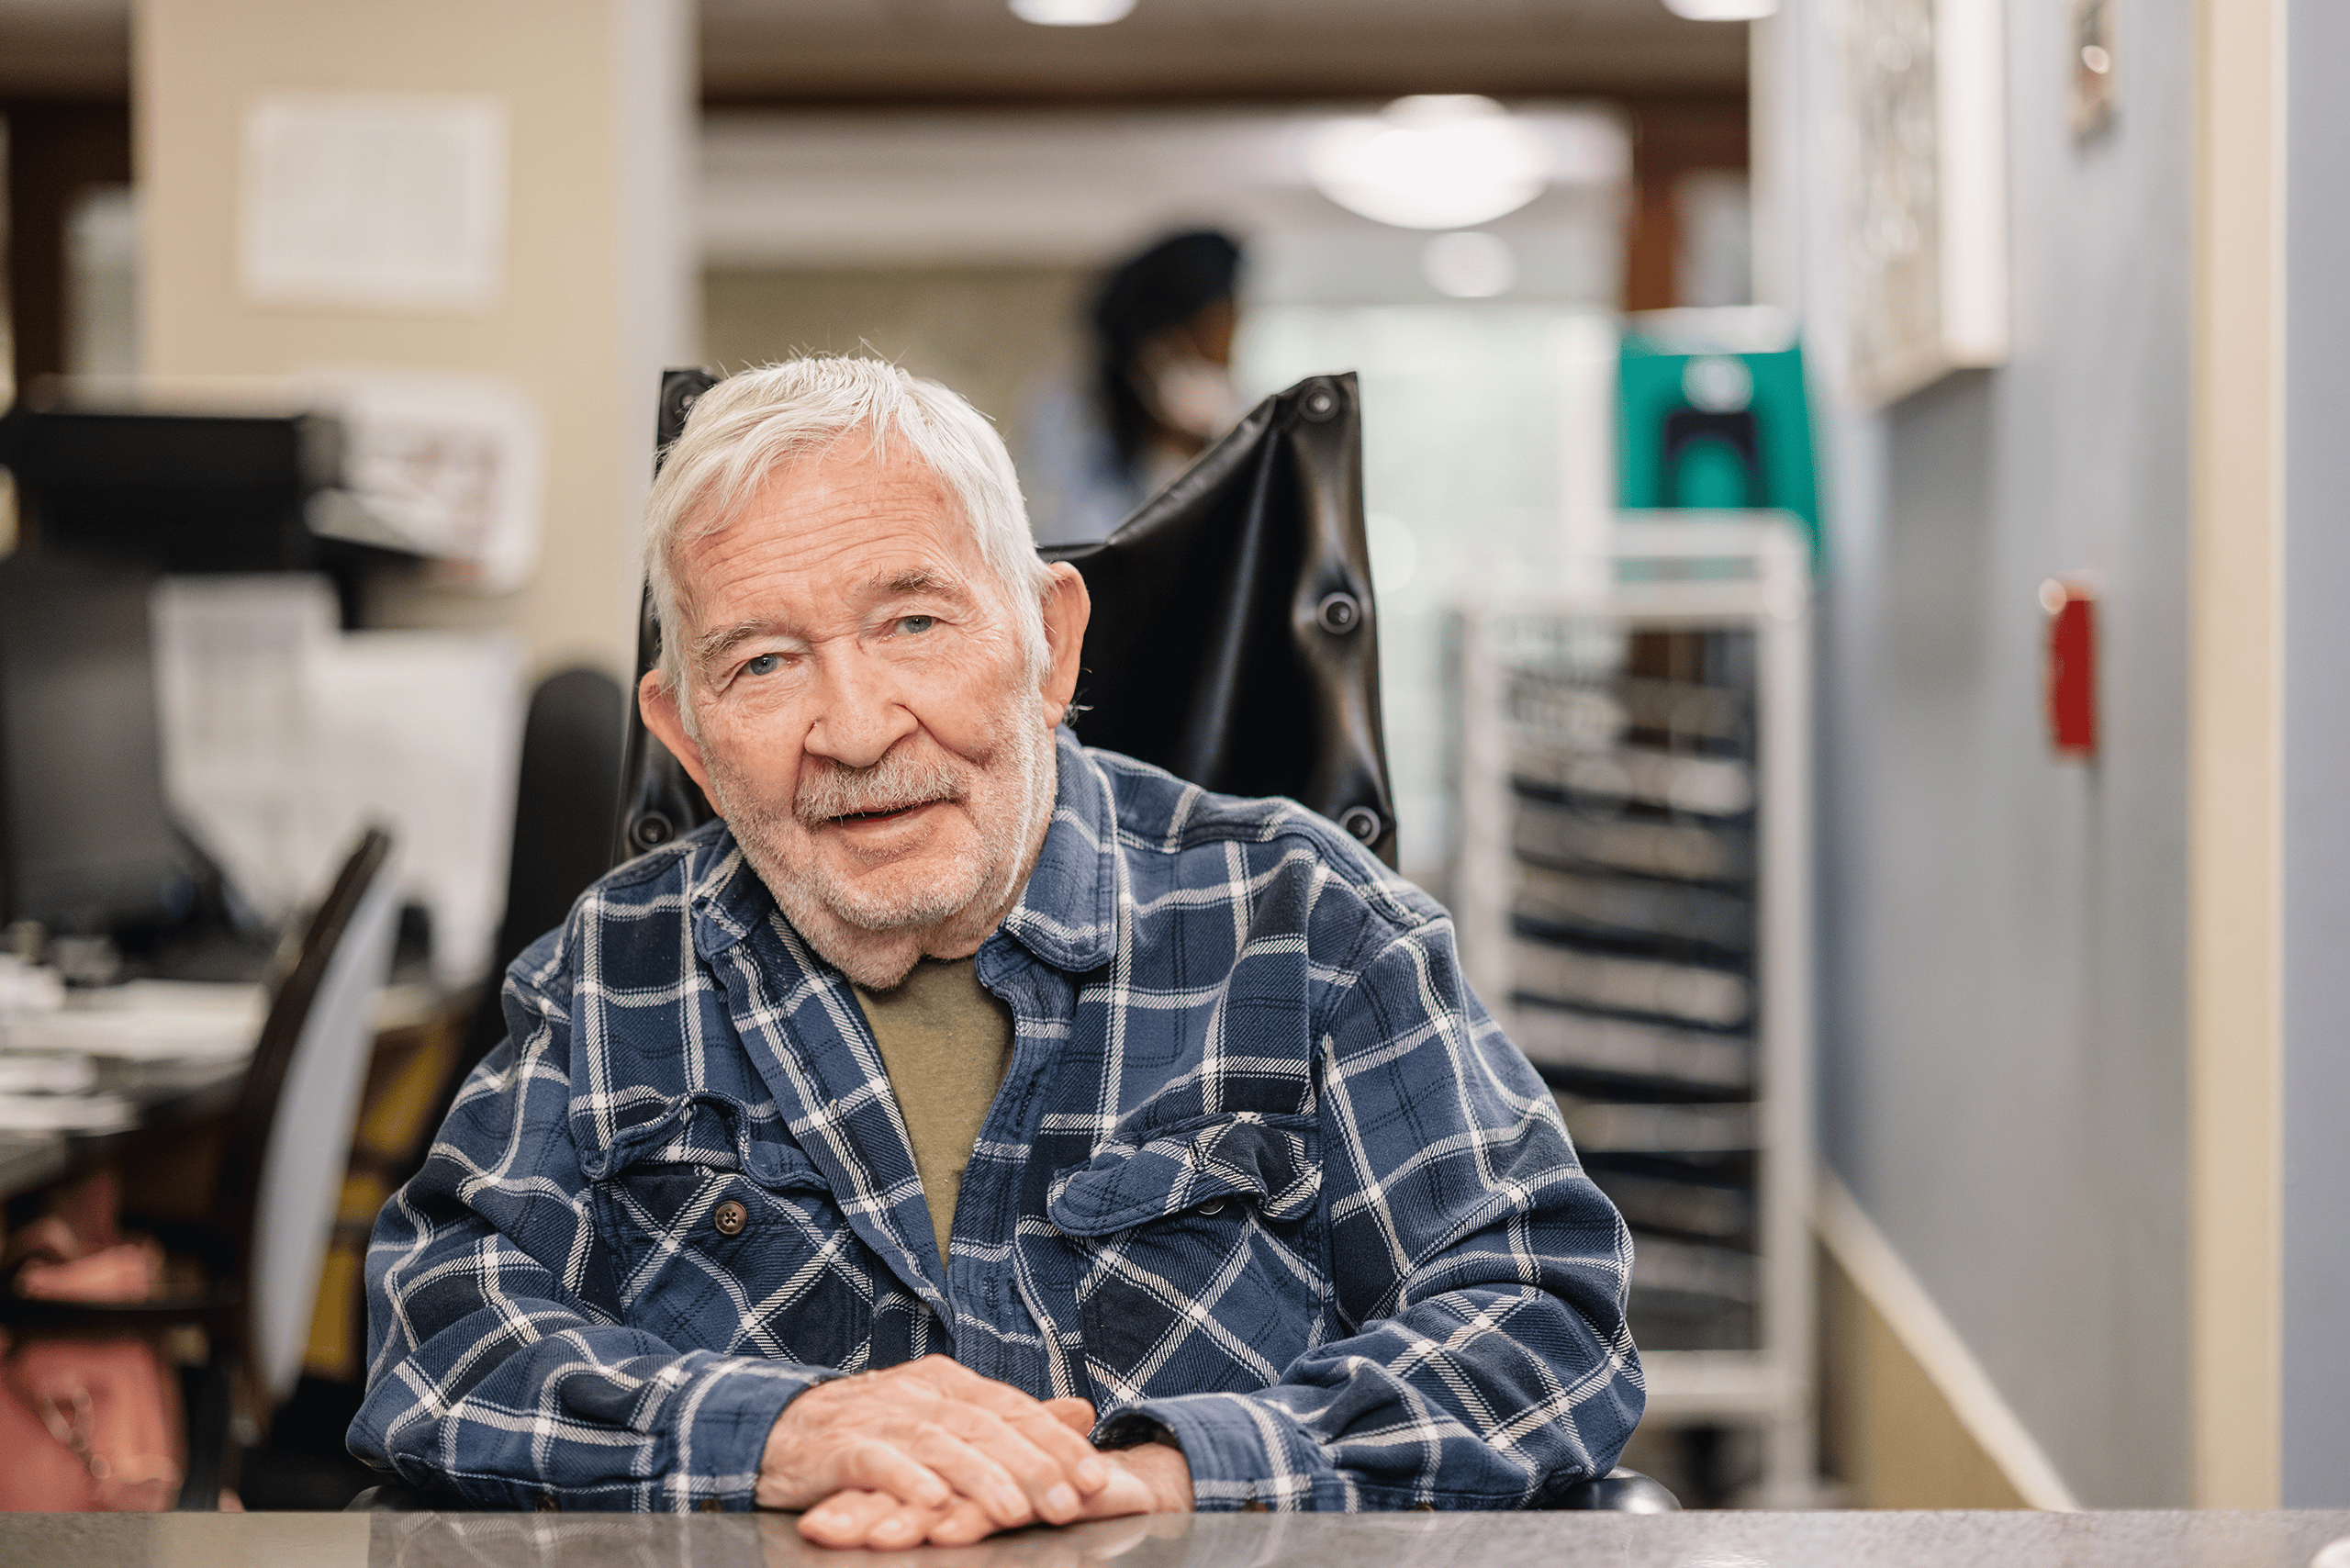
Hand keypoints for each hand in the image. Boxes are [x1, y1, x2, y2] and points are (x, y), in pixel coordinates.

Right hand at [799, 1430, 1193, 1549]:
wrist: (779, 1430)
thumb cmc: (872, 1431)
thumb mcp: (945, 1417)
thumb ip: (1012, 1419)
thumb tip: (1082, 1412)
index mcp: (947, 1383)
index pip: (1012, 1408)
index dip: (1056, 1442)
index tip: (1095, 1478)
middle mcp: (918, 1393)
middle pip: (984, 1426)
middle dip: (1032, 1465)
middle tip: (1070, 1502)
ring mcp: (878, 1418)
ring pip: (940, 1444)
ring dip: (981, 1479)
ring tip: (1016, 1512)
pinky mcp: (839, 1448)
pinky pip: (877, 1463)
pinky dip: (906, 1481)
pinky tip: (932, 1503)